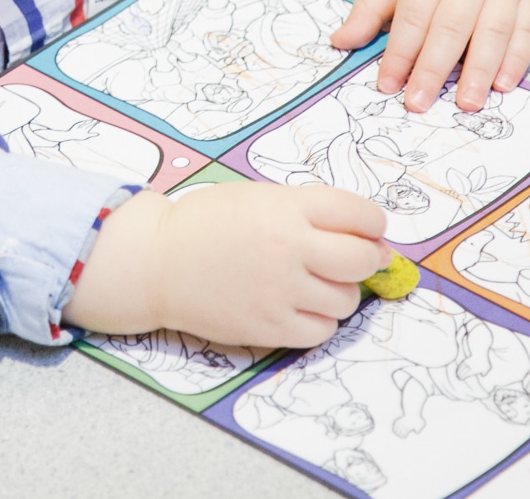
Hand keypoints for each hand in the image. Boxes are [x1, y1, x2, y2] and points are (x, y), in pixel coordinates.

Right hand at [62, 183, 389, 347]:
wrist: (157, 263)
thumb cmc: (207, 225)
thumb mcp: (258, 198)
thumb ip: (309, 212)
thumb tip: (368, 240)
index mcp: (287, 208)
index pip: (361, 214)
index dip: (373, 223)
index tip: (368, 230)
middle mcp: (289, 248)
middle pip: (362, 260)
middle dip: (367, 258)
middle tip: (352, 259)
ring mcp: (280, 291)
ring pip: (346, 300)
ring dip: (338, 291)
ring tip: (311, 282)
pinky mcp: (270, 327)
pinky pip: (322, 331)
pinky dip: (318, 320)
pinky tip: (298, 306)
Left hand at [332, 0, 529, 113]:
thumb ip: (372, 3)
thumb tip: (342, 41)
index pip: (414, 14)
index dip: (400, 53)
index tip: (387, 85)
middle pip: (452, 26)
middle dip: (434, 69)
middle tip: (419, 104)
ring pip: (495, 30)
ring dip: (480, 71)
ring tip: (465, 104)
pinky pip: (529, 27)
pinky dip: (518, 58)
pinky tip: (504, 84)